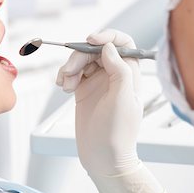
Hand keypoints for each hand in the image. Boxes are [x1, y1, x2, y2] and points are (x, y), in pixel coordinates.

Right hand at [56, 29, 141, 175]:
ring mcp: (98, 81)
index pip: (123, 43)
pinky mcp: (84, 89)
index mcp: (129, 73)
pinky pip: (73, 73)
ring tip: (65, 84)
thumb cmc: (118, 132)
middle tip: (70, 71)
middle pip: (96, 50)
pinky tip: (64, 86)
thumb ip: (119, 70)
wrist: (103, 156)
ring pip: (82, 60)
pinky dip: (65, 76)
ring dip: (70, 68)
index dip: (108, 36)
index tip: (91, 40)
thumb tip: (109, 48)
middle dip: (80, 56)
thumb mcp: (123, 99)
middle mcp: (114, 74)